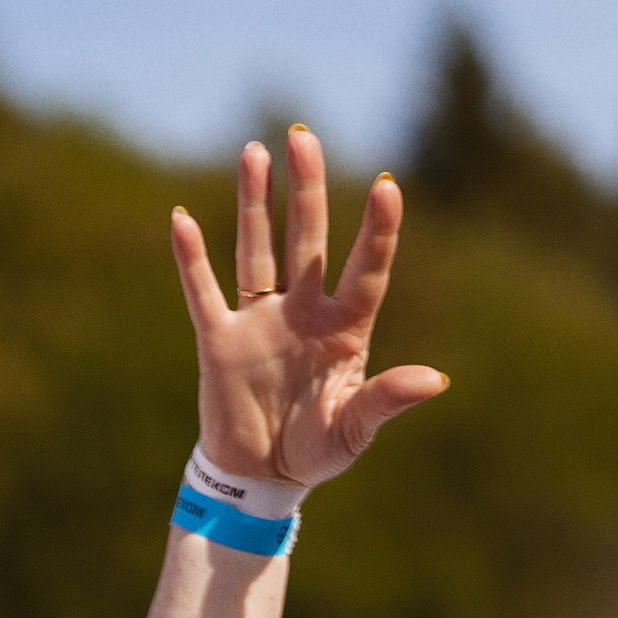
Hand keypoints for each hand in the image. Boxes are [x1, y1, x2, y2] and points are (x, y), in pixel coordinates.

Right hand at [173, 127, 446, 491]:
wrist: (260, 479)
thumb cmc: (315, 451)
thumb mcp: (354, 431)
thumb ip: (387, 399)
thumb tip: (436, 379)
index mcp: (345, 328)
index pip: (366, 269)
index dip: (377, 230)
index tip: (386, 186)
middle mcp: (303, 311)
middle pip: (308, 239)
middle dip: (306, 189)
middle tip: (303, 138)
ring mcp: (261, 321)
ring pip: (258, 250)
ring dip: (254, 203)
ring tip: (254, 152)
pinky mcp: (221, 341)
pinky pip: (204, 293)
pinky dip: (192, 260)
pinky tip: (181, 220)